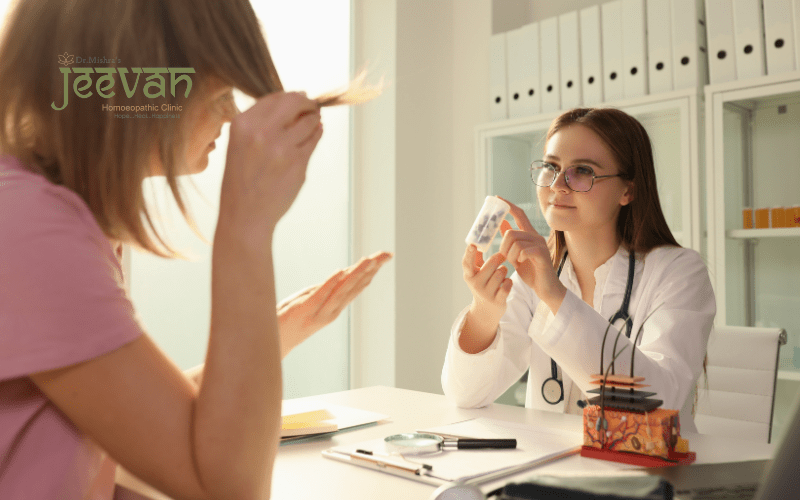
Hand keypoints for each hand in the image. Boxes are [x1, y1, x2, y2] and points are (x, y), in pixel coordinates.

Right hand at [219, 92, 322, 243]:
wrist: (245, 215)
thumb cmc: (242, 181)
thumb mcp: (239, 144)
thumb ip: (260, 123)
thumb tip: (292, 102)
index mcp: (242, 124)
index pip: (273, 97)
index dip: (290, 96)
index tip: (299, 99)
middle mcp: (261, 132)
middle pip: (295, 101)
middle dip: (307, 102)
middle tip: (312, 107)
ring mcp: (281, 147)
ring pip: (309, 121)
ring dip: (314, 119)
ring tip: (313, 123)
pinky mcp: (298, 162)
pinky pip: (314, 139)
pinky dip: (317, 134)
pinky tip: (316, 133)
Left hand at [277, 251, 392, 355]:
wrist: (271, 343)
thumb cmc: (288, 321)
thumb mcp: (310, 301)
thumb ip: (326, 290)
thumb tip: (342, 274)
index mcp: (334, 308)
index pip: (357, 286)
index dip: (372, 271)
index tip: (385, 256)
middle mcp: (331, 311)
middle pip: (355, 286)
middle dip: (371, 269)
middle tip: (386, 254)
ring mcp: (318, 312)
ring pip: (342, 290)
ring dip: (356, 273)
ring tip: (369, 259)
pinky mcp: (303, 310)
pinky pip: (320, 295)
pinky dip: (331, 283)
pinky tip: (341, 271)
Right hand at [461, 245, 512, 326]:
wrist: (485, 311)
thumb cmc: (482, 285)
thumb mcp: (476, 274)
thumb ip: (476, 259)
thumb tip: (477, 241)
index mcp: (469, 276)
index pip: (467, 263)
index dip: (469, 253)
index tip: (472, 245)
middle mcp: (476, 285)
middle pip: (491, 263)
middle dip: (498, 258)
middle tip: (502, 256)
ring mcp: (486, 293)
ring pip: (501, 272)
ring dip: (504, 270)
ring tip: (502, 274)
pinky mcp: (497, 300)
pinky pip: (508, 283)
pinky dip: (509, 281)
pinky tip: (506, 284)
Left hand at [497, 198, 565, 310]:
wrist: (546, 289)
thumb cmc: (532, 272)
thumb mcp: (516, 254)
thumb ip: (511, 240)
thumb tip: (501, 223)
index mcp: (529, 235)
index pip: (519, 214)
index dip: (508, 205)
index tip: (497, 198)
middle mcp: (536, 237)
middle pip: (511, 232)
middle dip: (503, 247)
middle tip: (507, 257)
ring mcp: (540, 245)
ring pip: (515, 242)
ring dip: (510, 255)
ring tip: (516, 263)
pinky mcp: (542, 255)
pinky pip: (523, 250)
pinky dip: (518, 258)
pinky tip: (521, 263)